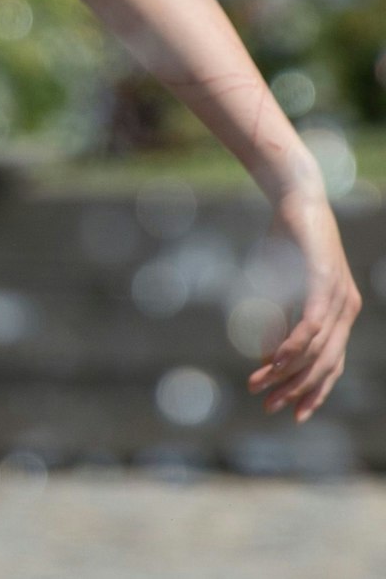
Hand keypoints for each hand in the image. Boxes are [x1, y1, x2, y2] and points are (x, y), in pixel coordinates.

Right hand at [245, 191, 361, 422]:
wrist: (296, 198)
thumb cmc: (287, 239)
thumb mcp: (282, 284)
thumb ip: (281, 318)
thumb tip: (270, 352)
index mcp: (342, 312)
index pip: (333, 364)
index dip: (314, 391)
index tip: (293, 412)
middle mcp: (347, 309)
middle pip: (326, 364)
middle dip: (297, 390)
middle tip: (270, 407)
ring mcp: (337, 296)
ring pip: (317, 350)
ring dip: (287, 372)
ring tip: (262, 387)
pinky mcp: (322, 282)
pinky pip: (310, 324)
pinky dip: (292, 345)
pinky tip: (274, 360)